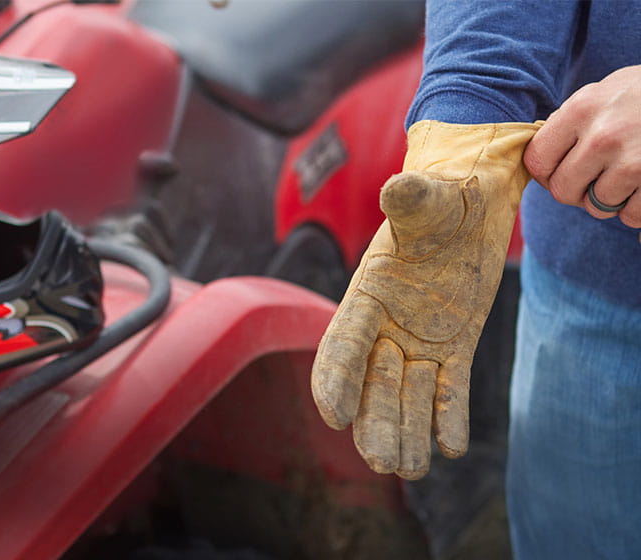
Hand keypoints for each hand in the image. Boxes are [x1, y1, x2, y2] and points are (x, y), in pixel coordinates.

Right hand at [311, 121, 539, 479]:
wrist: (472, 200)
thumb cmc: (443, 195)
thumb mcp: (428, 198)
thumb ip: (411, 200)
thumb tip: (398, 188)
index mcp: (367, 293)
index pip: (343, 343)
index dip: (336, 379)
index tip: (334, 415)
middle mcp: (386, 324)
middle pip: (374, 383)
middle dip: (376, 422)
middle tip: (382, 462)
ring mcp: (419, 338)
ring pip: (408, 393)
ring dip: (408, 431)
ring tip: (410, 469)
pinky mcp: (453, 345)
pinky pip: (449, 388)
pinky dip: (449, 416)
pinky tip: (453, 447)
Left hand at [524, 65, 640, 226]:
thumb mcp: (603, 92)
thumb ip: (569, 121)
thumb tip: (541, 154)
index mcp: (581, 110)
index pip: (537, 161)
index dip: (546, 173)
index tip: (559, 171)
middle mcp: (603, 136)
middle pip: (563, 191)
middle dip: (576, 191)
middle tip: (593, 180)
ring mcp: (633, 161)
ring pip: (597, 207)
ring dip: (608, 201)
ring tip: (624, 179)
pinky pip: (631, 215)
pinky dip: (635, 210)